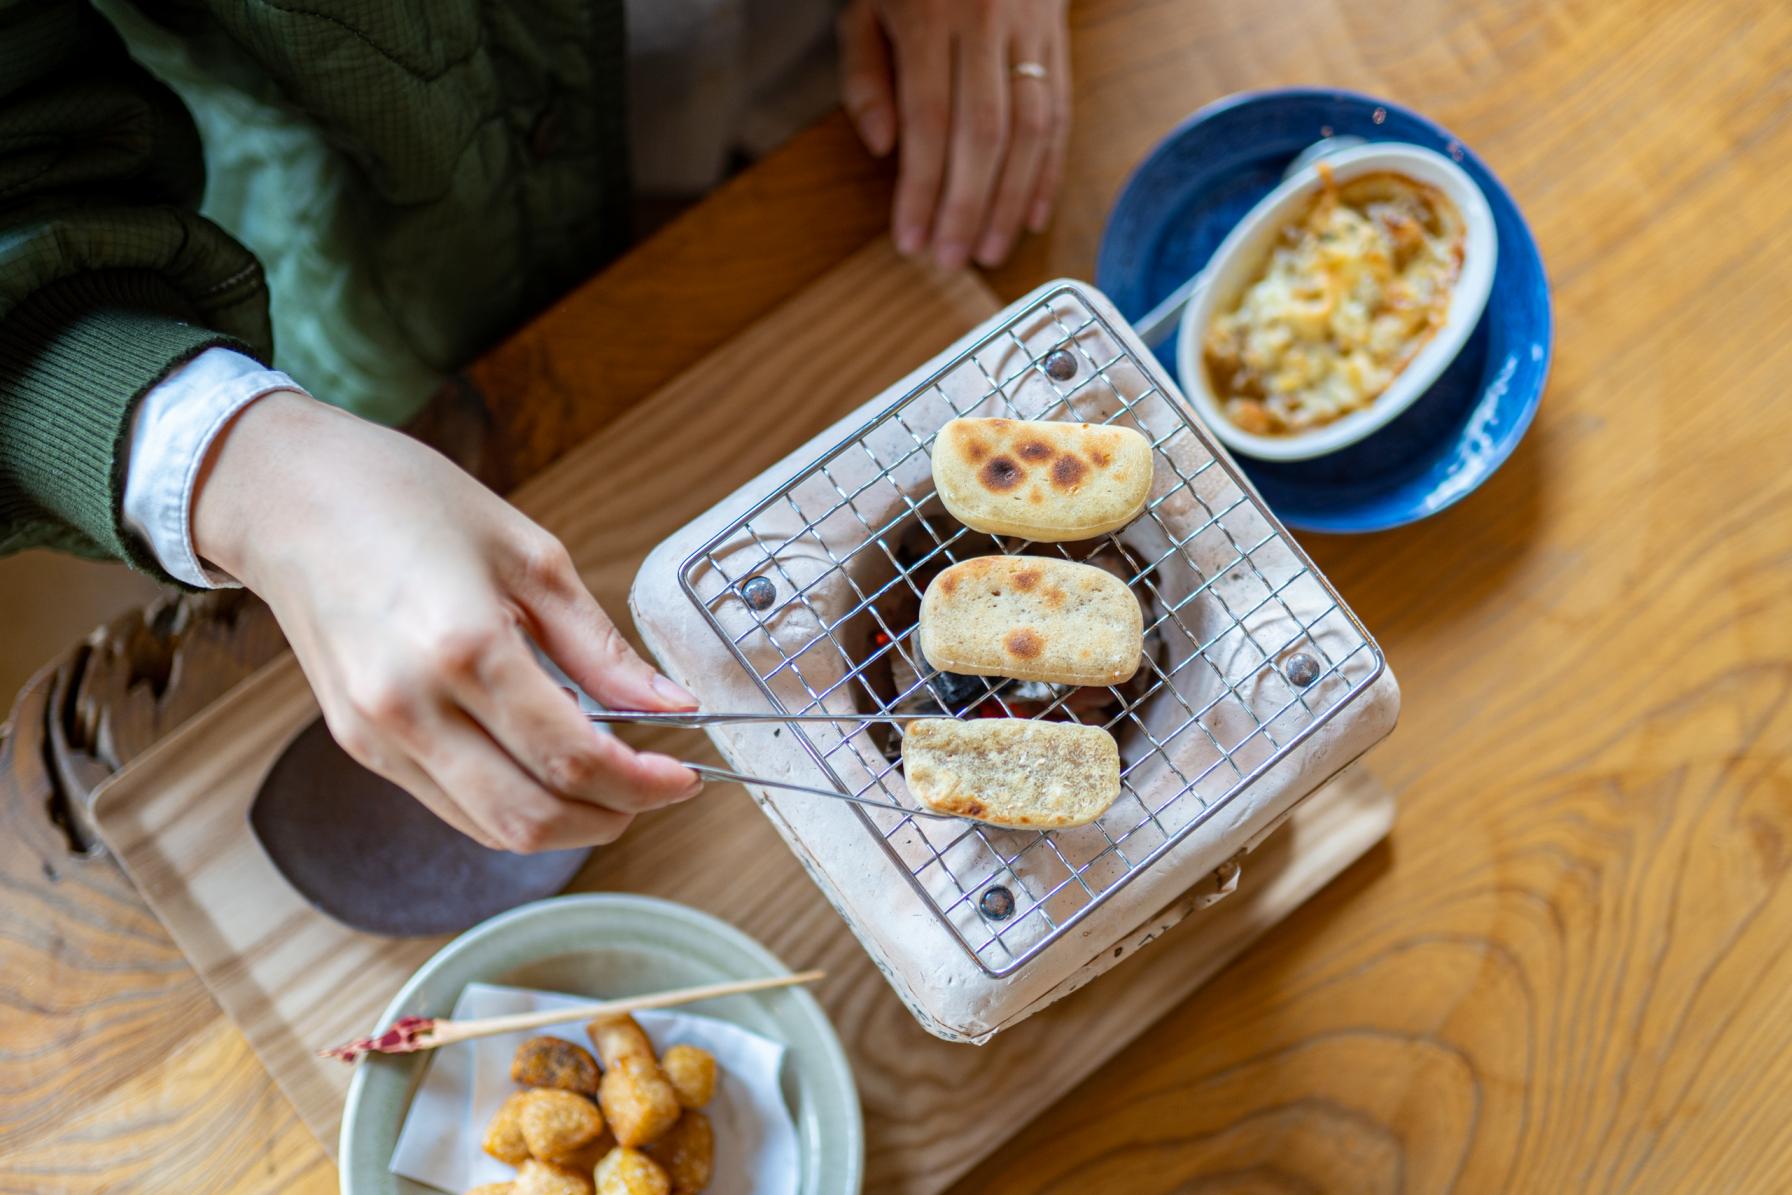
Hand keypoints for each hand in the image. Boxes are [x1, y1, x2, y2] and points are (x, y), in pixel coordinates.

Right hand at [193, 392, 700, 851]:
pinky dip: (509, 803)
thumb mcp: (530, 555)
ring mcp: (376, 736)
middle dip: (610, 819)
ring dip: (561, 824)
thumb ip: (601, 646)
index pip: (572, 757)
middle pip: (530, 819)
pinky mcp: (357, 745)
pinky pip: (450, 805)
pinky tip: (542, 764)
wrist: (289, 494)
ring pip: (488, 828)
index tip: (684, 777)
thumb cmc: (407, 501)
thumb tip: (672, 704)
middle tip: (653, 791)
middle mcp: (411, 707)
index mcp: (465, 647)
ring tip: (607, 779)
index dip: (642, 784)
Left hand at [838, 0, 1070, 268]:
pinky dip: (1050, 170)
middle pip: (983, 135)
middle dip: (967, 207)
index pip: (928, 122)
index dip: (921, 188)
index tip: (909, 240)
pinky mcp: (1058, 40)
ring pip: (1030, 130)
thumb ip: (865, 76)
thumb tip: (885, 149)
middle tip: (950, 259)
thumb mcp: (865, 7)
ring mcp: (1029, 33)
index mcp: (928, 18)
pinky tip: (1035, 215)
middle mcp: (984, 26)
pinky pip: (1061, 113)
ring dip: (1012, 201)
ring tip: (991, 252)